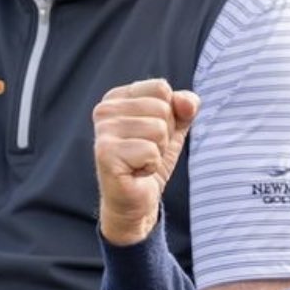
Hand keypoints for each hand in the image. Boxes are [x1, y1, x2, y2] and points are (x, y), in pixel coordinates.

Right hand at [93, 79, 199, 245]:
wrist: (137, 201)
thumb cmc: (151, 159)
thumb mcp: (175, 127)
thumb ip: (185, 106)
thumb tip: (186, 102)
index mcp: (117, 97)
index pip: (161, 88)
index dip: (170, 113)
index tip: (152, 133)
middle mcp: (104, 110)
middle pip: (162, 108)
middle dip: (165, 135)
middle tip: (147, 151)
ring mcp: (102, 132)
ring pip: (158, 129)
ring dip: (158, 151)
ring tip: (141, 161)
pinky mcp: (106, 154)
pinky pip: (151, 151)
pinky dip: (152, 166)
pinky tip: (136, 172)